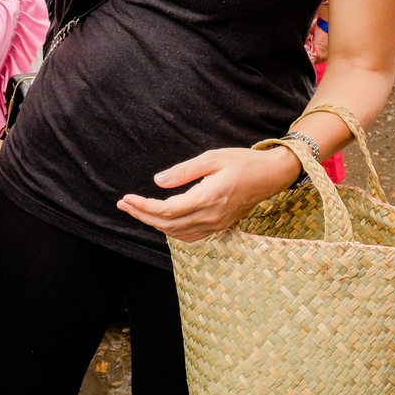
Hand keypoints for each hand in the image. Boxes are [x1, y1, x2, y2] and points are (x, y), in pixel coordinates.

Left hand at [118, 146, 301, 242]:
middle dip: (142, 215)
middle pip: (168, 224)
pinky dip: (172, 232)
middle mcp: (211, 216)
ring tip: (136, 211)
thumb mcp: (211, 158)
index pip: (167, 210)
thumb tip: (158, 182)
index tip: (127, 198)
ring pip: (177, 233)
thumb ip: (183, 171)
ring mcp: (216, 224)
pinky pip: (191, 236)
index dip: (143, 207)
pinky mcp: (220, 226)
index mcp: (208, 198)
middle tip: (124, 204)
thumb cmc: (242, 162)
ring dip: (154, 224)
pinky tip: (162, 222)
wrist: (271, 175)